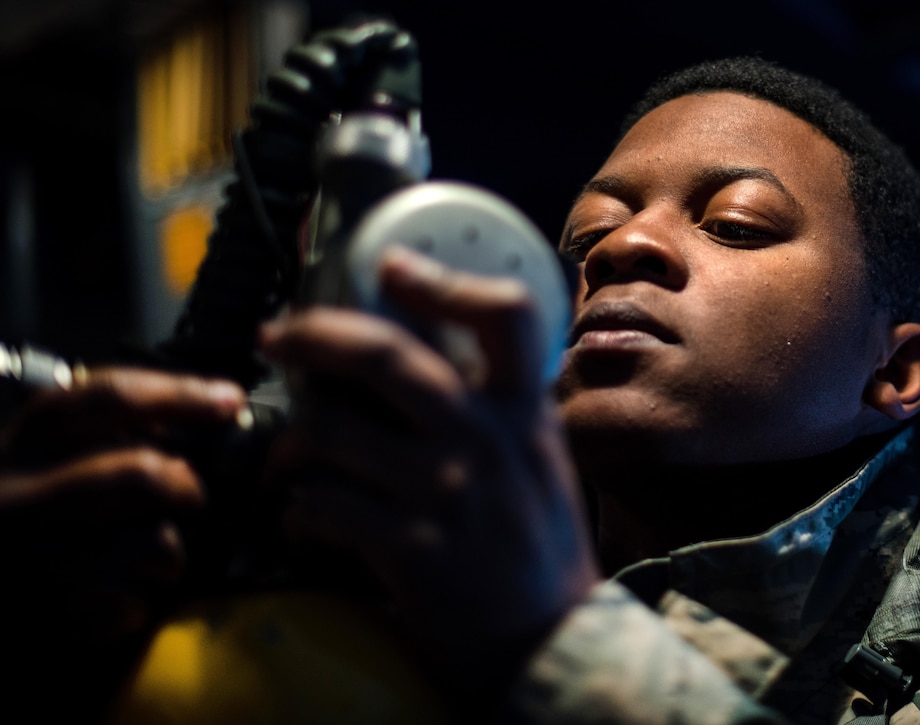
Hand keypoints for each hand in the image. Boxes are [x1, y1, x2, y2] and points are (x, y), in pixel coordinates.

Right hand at [0, 367, 245, 643]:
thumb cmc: (25, 521)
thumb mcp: (41, 461)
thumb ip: (102, 436)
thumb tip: (201, 418)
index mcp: (21, 441)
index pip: (108, 398)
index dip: (180, 393)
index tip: (230, 400)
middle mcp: (16, 492)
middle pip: (143, 473)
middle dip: (188, 489)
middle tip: (192, 502)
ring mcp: (28, 555)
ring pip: (154, 543)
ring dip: (173, 556)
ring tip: (153, 562)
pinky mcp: (43, 612)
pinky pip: (133, 603)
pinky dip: (140, 604)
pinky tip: (116, 599)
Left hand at [259, 247, 600, 704]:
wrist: (551, 641)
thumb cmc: (538, 544)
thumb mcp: (537, 457)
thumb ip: (493, 406)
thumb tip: (421, 349)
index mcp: (522, 409)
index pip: (503, 314)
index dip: (439, 280)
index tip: (390, 267)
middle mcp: (487, 438)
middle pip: (383, 354)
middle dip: (312, 334)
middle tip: (277, 337)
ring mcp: (447, 493)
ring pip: (330, 431)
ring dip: (289, 444)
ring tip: (284, 460)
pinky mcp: (410, 550)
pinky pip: (321, 504)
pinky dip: (298, 509)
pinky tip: (303, 519)